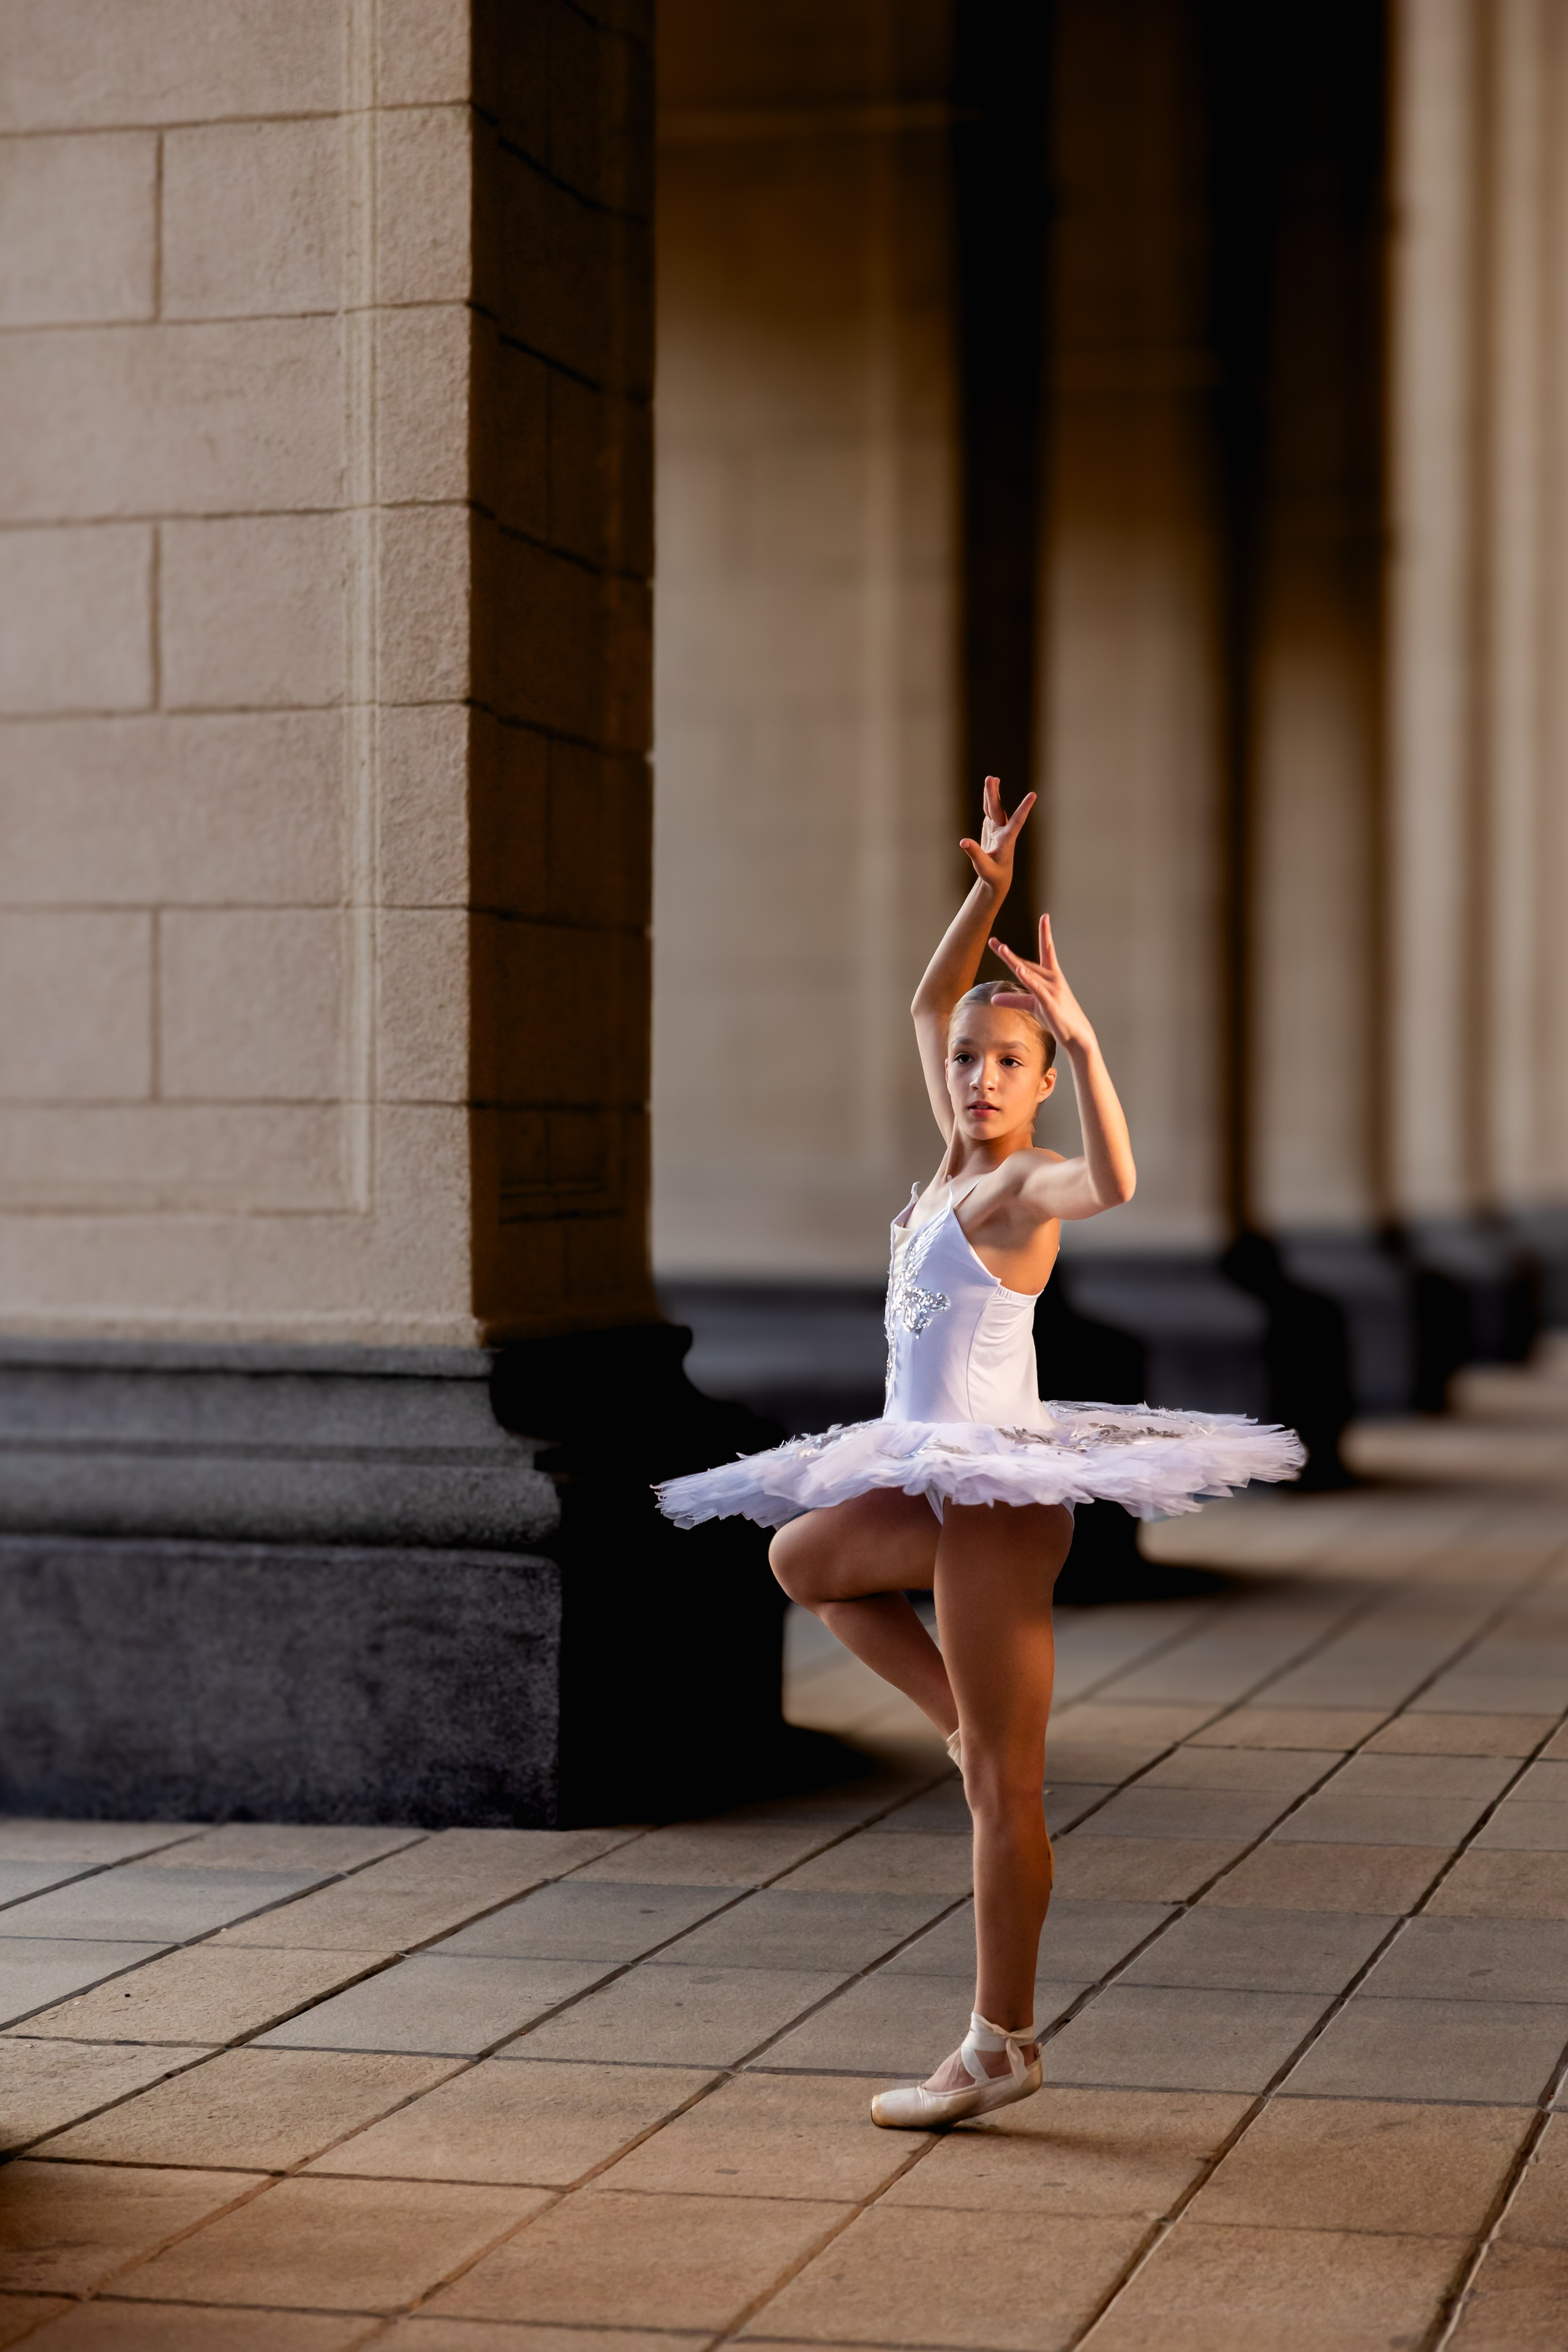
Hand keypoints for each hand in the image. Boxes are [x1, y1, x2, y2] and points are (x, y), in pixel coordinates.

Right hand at [960, 775, 1035, 893]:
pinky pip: (989, 813)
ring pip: (994, 809)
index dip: (1024, 808)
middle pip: (998, 810)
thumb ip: (974, 853)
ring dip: (992, 794)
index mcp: (1006, 840)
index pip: (1017, 821)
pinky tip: (989, 791)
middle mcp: (1003, 832)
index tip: (1033, 795)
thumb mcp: (983, 867)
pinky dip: (988, 801)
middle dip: (994, 795)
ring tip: (992, 779)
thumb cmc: (992, 874)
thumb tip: (963, 841)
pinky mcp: (992, 830)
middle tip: (991, 778)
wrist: (997, 878)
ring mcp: (998, 830)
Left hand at [987, 914, 1095, 1052]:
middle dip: (1008, 953)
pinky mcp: (1050, 1002)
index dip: (1045, 933)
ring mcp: (1052, 989)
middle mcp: (1052, 979)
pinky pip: (1036, 988)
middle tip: (992, 940)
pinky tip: (1019, 969)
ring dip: (1013, 960)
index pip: (1046, 950)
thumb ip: (1013, 1000)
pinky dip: (1028, 978)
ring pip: (1028, 972)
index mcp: (1051, 976)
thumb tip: (993, 999)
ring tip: (1001, 948)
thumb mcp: (1032, 1006)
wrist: (1076, 1035)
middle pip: (1026, 962)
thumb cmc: (1056, 1017)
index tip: (1045, 916)